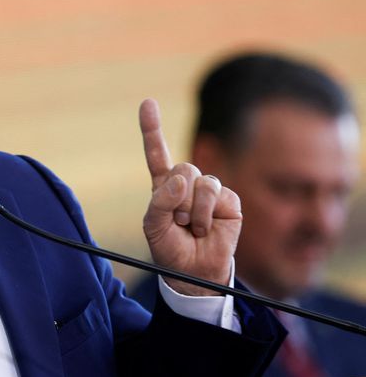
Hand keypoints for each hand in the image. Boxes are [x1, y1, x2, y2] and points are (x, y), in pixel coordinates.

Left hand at [139, 99, 241, 295]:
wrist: (194, 273)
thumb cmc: (170, 249)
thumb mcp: (153, 226)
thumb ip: (160, 201)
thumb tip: (181, 179)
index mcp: (164, 186)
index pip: (156, 153)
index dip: (152, 128)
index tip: (147, 103)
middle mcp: (187, 184)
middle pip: (182, 167)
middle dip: (176, 196)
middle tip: (176, 220)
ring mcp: (210, 191)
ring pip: (199, 180)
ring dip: (190, 208)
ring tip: (190, 227)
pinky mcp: (229, 201)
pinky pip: (215, 194)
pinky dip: (205, 214)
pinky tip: (206, 229)